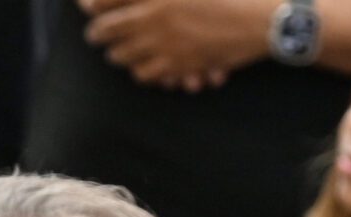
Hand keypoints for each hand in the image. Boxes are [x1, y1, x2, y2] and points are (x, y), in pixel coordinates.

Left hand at [80, 0, 264, 88]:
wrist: (264, 18)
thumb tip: (142, 0)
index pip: (102, 0)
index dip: (90, 4)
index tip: (86, 5)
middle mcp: (152, 15)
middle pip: (102, 31)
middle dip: (98, 32)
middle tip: (98, 32)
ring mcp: (161, 42)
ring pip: (119, 57)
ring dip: (119, 52)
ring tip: (123, 49)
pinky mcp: (174, 64)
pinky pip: (142, 75)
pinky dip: (143, 70)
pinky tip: (148, 64)